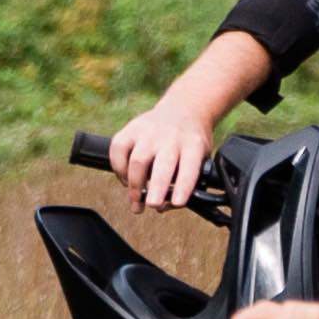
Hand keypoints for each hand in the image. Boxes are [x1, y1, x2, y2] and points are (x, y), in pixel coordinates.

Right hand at [104, 93, 227, 209]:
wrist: (184, 110)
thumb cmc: (191, 144)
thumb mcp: (201, 158)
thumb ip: (186, 183)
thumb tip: (163, 207)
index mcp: (193, 145)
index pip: (189, 167)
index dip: (183, 187)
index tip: (177, 203)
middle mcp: (171, 137)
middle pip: (162, 164)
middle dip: (156, 188)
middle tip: (152, 204)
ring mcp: (150, 131)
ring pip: (138, 160)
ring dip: (134, 184)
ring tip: (136, 201)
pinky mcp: (131, 128)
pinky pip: (118, 149)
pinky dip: (119, 168)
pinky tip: (125, 180)